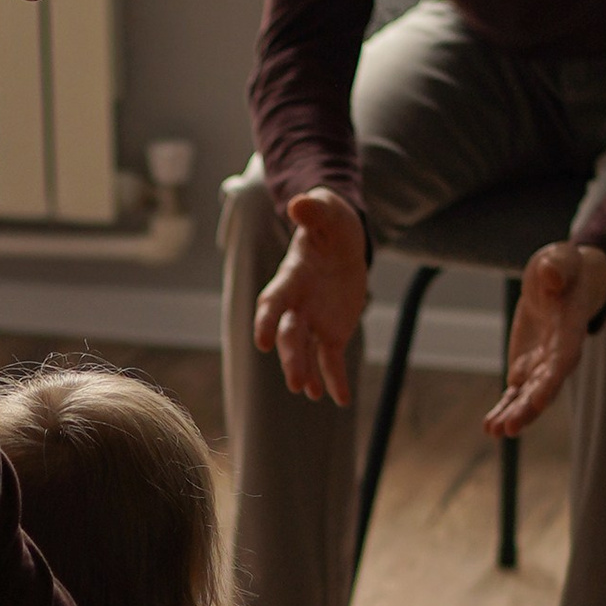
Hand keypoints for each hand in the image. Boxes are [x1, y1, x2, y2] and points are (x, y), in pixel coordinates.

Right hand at [253, 190, 368, 406]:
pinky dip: (336, 380)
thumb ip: (313, 211)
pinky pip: (332, 360)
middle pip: (290, 335)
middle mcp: (296, 306)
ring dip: (306, 373)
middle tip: (295, 381)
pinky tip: (341, 401)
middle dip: (292, 357)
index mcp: (290, 279)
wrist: (342, 239)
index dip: (267, 321)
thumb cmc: (329, 222)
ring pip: (307, 352)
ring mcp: (313, 322)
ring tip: (309, 392)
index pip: (273, 303)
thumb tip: (300, 204)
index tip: (263, 341)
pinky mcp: (332, 333)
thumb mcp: (326, 212)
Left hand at [484, 239, 605, 439]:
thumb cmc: (565, 266)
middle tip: (510, 428)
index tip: (540, 400)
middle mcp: (559, 353)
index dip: (553, 379)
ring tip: (494, 432)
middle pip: (546, 385)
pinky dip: (503, 408)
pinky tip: (489, 428)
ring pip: (529, 394)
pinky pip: (514, 392)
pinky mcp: (526, 367)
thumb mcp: (561, 257)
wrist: (566, 280)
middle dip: (529, 407)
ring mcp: (542, 363)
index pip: (564, 357)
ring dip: (514, 414)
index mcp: (570, 328)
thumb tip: (550, 276)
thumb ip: (558, 267)